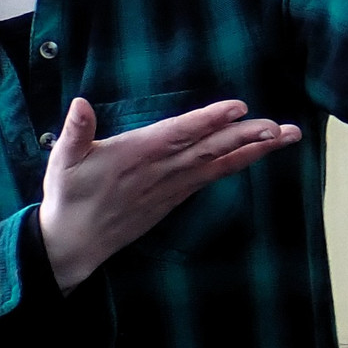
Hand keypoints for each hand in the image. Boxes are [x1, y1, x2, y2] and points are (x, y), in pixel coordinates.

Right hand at [37, 97, 300, 291]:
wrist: (74, 245)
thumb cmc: (68, 196)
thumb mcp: (63, 160)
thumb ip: (75, 131)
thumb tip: (80, 103)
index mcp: (136, 155)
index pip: (180, 133)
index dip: (209, 120)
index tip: (238, 108)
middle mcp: (161, 171)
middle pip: (210, 149)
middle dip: (246, 136)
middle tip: (279, 126)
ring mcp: (172, 186)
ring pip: (218, 163)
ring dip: (253, 149)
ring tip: (284, 135)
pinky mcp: (175, 197)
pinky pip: (212, 176)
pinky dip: (236, 164)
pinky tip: (257, 153)